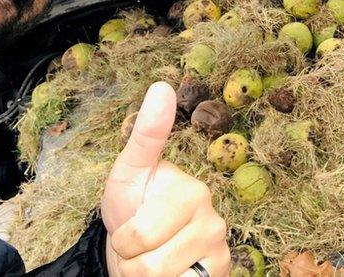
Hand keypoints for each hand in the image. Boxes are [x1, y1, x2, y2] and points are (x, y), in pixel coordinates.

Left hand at [101, 82, 229, 275]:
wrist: (139, 247)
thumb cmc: (133, 205)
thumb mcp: (129, 171)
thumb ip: (146, 133)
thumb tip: (161, 86)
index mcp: (193, 192)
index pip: (141, 235)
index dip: (123, 240)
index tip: (130, 227)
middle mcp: (214, 221)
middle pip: (150, 264)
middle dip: (131, 262)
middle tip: (138, 246)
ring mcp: (219, 252)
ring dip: (144, 276)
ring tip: (149, 260)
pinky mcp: (220, 274)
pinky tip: (170, 272)